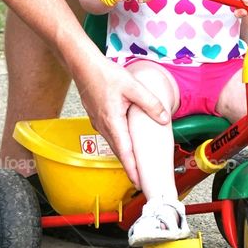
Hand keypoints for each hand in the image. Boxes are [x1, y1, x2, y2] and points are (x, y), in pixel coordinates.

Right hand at [74, 59, 167, 185]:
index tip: (139, 182)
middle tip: (142, 179)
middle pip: (119, 152)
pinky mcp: (97, 116)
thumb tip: (164, 119)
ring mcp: (98, 122)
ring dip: (125, 155)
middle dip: (130, 167)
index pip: (124, 152)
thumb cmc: (104, 74)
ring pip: (114, 144)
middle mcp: (103, 126)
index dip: (132, 169)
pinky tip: (127, 140)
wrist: (83, 65)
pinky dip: (120, 143)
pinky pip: (110, 134)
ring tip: (137, 164)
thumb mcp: (133, 87)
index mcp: (112, 122)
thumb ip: (150, 103)